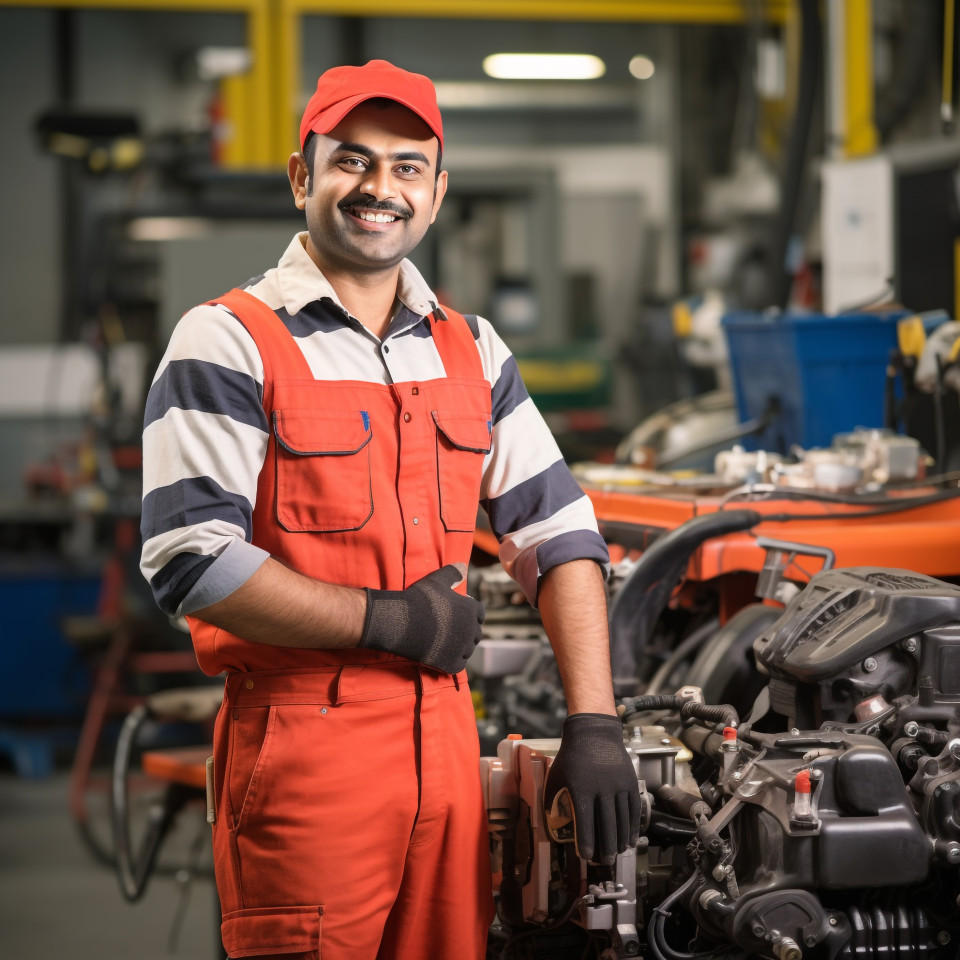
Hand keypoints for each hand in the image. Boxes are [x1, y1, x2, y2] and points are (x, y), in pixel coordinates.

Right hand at [360, 565, 483, 673]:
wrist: (400, 622)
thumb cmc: (418, 599)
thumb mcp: (436, 581)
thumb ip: (453, 573)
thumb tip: (464, 567)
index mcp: (472, 610)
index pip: (480, 614)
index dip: (470, 613)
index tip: (456, 613)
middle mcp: (471, 630)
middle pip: (476, 633)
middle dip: (466, 630)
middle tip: (448, 628)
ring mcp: (462, 649)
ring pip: (468, 649)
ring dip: (460, 646)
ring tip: (444, 640)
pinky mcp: (451, 664)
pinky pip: (458, 663)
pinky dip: (453, 660)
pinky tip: (442, 653)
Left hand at [543, 713, 640, 863]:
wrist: (594, 732)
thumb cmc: (572, 756)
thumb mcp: (557, 775)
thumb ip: (553, 797)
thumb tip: (551, 819)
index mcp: (581, 788)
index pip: (585, 822)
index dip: (586, 842)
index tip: (586, 856)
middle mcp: (602, 788)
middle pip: (607, 825)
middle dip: (606, 847)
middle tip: (605, 861)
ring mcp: (618, 785)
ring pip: (622, 820)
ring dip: (621, 840)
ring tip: (618, 853)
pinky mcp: (630, 781)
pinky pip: (633, 809)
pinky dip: (632, 826)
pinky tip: (630, 838)